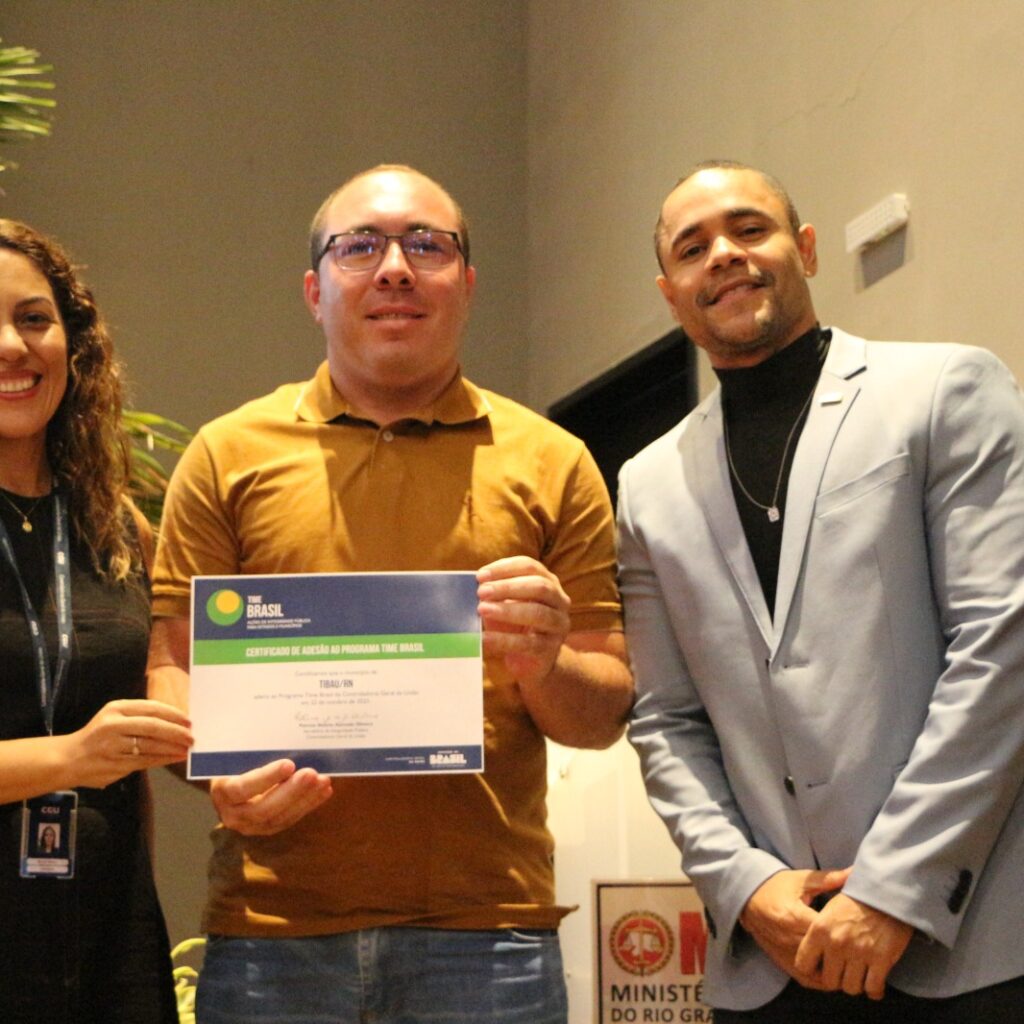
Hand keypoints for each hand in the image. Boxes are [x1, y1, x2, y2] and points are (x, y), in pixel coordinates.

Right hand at [60, 698, 192, 788]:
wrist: (68, 759)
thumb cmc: (98, 736)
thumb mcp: (114, 718)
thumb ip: (139, 717)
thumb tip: (175, 721)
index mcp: (116, 708)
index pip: (151, 708)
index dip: (173, 714)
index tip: (188, 720)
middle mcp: (113, 724)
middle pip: (153, 726)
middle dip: (176, 731)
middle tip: (192, 736)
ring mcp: (113, 745)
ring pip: (151, 745)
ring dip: (173, 747)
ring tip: (187, 748)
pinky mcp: (115, 764)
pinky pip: (145, 761)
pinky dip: (163, 759)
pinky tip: (175, 757)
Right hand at [209, 759, 332, 835]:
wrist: (227, 783)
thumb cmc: (234, 762)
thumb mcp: (237, 756)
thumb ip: (253, 751)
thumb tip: (283, 732)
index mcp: (222, 792)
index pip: (243, 788)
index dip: (266, 777)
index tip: (289, 764)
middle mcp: (233, 814)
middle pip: (264, 808)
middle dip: (291, 791)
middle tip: (312, 774)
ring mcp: (250, 826)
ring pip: (280, 817)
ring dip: (305, 799)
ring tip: (323, 781)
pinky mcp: (267, 829)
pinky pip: (290, 819)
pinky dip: (309, 804)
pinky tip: (323, 791)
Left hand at [477, 557, 570, 686]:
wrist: (531, 662)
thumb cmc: (514, 625)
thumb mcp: (504, 605)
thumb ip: (494, 593)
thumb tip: (474, 586)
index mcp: (548, 582)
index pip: (530, 566)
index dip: (505, 568)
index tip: (480, 576)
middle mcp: (559, 601)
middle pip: (539, 586)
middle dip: (508, 587)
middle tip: (481, 592)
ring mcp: (559, 625)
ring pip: (538, 613)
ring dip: (507, 610)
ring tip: (482, 610)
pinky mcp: (551, 650)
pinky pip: (529, 643)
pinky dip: (504, 640)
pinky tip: (485, 638)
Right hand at [740, 867, 850, 987]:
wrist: (747, 898)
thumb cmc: (776, 886)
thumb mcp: (801, 880)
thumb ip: (829, 879)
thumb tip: (855, 872)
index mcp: (795, 917)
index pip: (828, 933)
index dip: (848, 933)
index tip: (862, 929)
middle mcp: (790, 940)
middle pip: (826, 955)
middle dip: (845, 954)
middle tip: (863, 948)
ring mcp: (787, 955)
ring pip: (820, 972)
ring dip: (836, 969)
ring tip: (851, 962)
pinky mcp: (783, 964)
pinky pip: (808, 980)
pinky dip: (823, 979)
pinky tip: (833, 970)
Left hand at [794, 893, 912, 998]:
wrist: (886, 890)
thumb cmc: (857, 897)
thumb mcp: (829, 906)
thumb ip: (819, 930)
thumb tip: (812, 947)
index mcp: (819, 929)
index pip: (803, 964)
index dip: (812, 970)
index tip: (821, 969)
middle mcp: (836, 943)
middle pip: (829, 981)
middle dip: (837, 980)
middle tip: (844, 974)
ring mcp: (859, 952)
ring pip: (851, 987)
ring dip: (856, 985)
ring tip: (859, 977)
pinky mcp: (881, 960)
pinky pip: (873, 988)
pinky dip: (874, 990)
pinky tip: (875, 984)